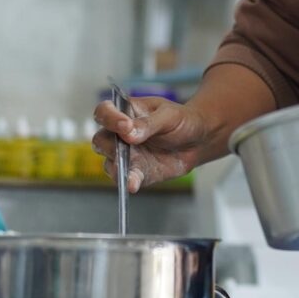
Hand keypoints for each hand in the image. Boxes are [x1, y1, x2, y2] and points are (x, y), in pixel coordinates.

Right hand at [92, 98, 213, 193]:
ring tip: (124, 170)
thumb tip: (128, 132)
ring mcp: (127, 155)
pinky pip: (127, 179)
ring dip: (116, 167)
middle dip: (108, 145)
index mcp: (125, 113)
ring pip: (109, 163)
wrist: (197, 141)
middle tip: (124, 146)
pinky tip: (132, 184)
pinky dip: (128, 182)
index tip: (124, 125)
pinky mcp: (137, 172)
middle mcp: (120, 135)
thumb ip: (148, 123)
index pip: (104, 113)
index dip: (109, 118)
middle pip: (101, 140)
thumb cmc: (180, 121)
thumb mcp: (168, 116)